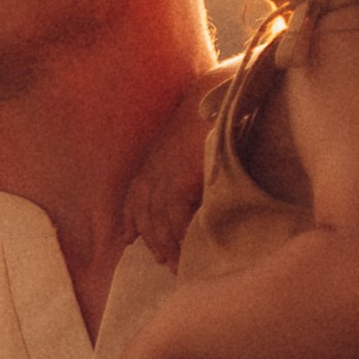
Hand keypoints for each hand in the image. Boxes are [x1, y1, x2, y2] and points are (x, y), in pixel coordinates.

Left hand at [123, 71, 221, 268]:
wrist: (227, 92)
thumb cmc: (218, 116)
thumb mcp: (193, 141)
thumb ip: (184, 165)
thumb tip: (189, 194)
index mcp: (157, 156)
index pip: (136, 194)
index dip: (132, 219)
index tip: (131, 240)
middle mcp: (155, 164)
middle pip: (144, 212)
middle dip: (153, 240)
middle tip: (167, 263)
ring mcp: (166, 170)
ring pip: (158, 219)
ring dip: (167, 246)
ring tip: (179, 266)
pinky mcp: (181, 176)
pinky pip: (174, 216)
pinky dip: (179, 237)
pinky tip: (189, 250)